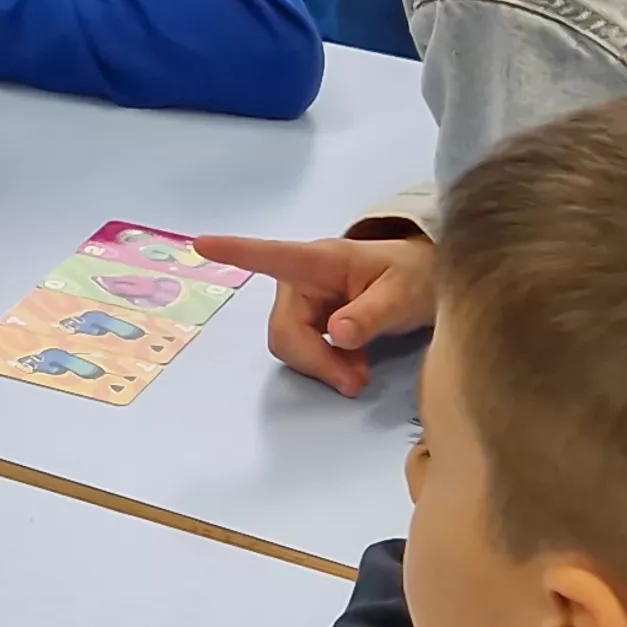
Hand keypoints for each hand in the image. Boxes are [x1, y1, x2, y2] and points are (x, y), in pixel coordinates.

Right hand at [194, 231, 439, 397]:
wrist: (425, 282)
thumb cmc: (413, 274)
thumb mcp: (404, 292)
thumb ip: (372, 314)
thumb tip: (337, 334)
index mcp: (320, 262)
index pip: (273, 256)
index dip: (236, 253)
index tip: (201, 244)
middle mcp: (301, 282)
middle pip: (285, 329)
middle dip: (315, 360)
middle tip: (355, 382)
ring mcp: (304, 304)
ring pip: (290, 346)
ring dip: (321, 367)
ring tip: (359, 373)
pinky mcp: (310, 322)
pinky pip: (302, 352)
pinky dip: (326, 366)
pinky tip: (353, 367)